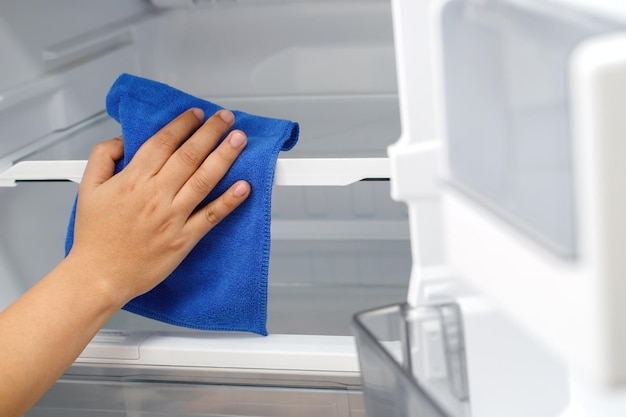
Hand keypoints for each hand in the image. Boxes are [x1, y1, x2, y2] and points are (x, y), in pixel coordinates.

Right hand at [66, 108, 249, 306]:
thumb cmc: (95, 236)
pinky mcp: (183, 238)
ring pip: (203, 179)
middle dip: (210, 132)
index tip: (196, 114)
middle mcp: (155, 195)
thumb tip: (122, 140)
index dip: (183, 124)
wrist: (99, 275)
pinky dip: (229, 201)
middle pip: (189, 155)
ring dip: (224, 157)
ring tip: (238, 140)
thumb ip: (103, 157)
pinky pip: (210, 216)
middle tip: (225, 118)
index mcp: (133, 179)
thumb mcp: (87, 188)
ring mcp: (172, 217)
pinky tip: (244, 187)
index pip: (163, 142)